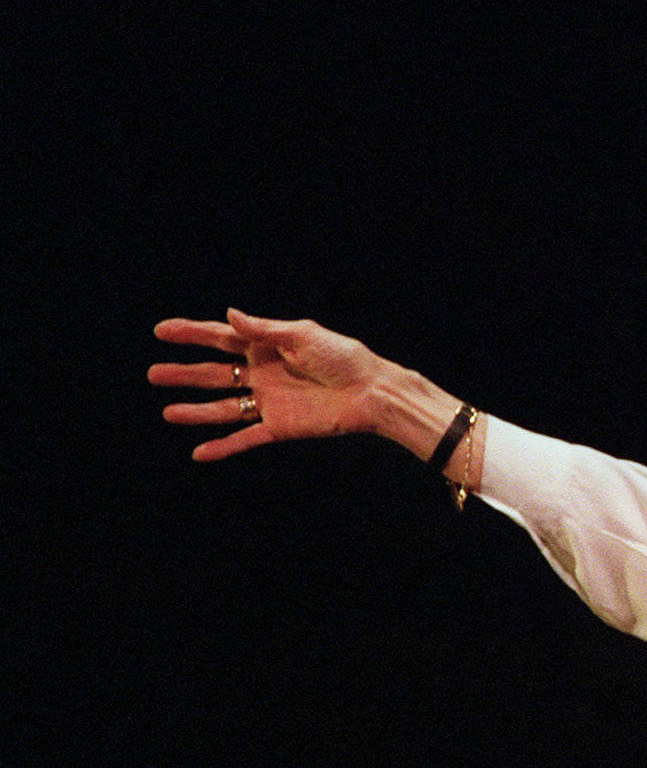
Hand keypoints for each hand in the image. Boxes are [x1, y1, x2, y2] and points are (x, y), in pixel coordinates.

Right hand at [149, 310, 389, 461]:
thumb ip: (264, 329)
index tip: (161, 331)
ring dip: (196, 411)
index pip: (222, 338)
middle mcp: (264, 373)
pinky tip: (199, 453)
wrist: (372, 392)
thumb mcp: (303, 336)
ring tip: (168, 412)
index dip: (191, 334)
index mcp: (268, 346)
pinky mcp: (280, 426)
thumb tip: (229, 314)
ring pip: (223, 407)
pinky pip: (245, 437)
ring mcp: (270, 401)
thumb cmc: (344, 357)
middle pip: (215, 374)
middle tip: (153, 374)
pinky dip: (224, 447)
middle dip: (185, 374)